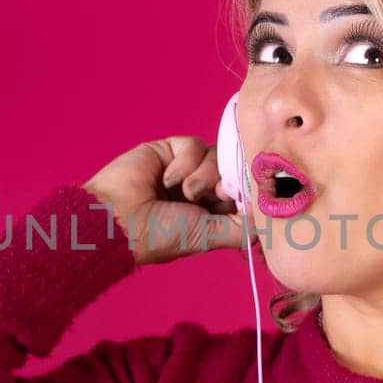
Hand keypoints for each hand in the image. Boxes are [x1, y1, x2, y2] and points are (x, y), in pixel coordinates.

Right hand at [82, 136, 252, 266]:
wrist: (117, 219)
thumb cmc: (158, 236)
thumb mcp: (206, 237)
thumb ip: (240, 230)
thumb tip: (266, 221)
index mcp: (208, 214)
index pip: (240, 194)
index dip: (246, 193)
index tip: (244, 199)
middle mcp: (199, 191)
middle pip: (232, 171)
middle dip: (229, 182)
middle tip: (220, 193)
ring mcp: (184, 169)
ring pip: (216, 156)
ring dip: (206, 173)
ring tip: (187, 192)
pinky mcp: (169, 150)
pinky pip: (194, 145)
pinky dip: (186, 162)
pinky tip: (169, 179)